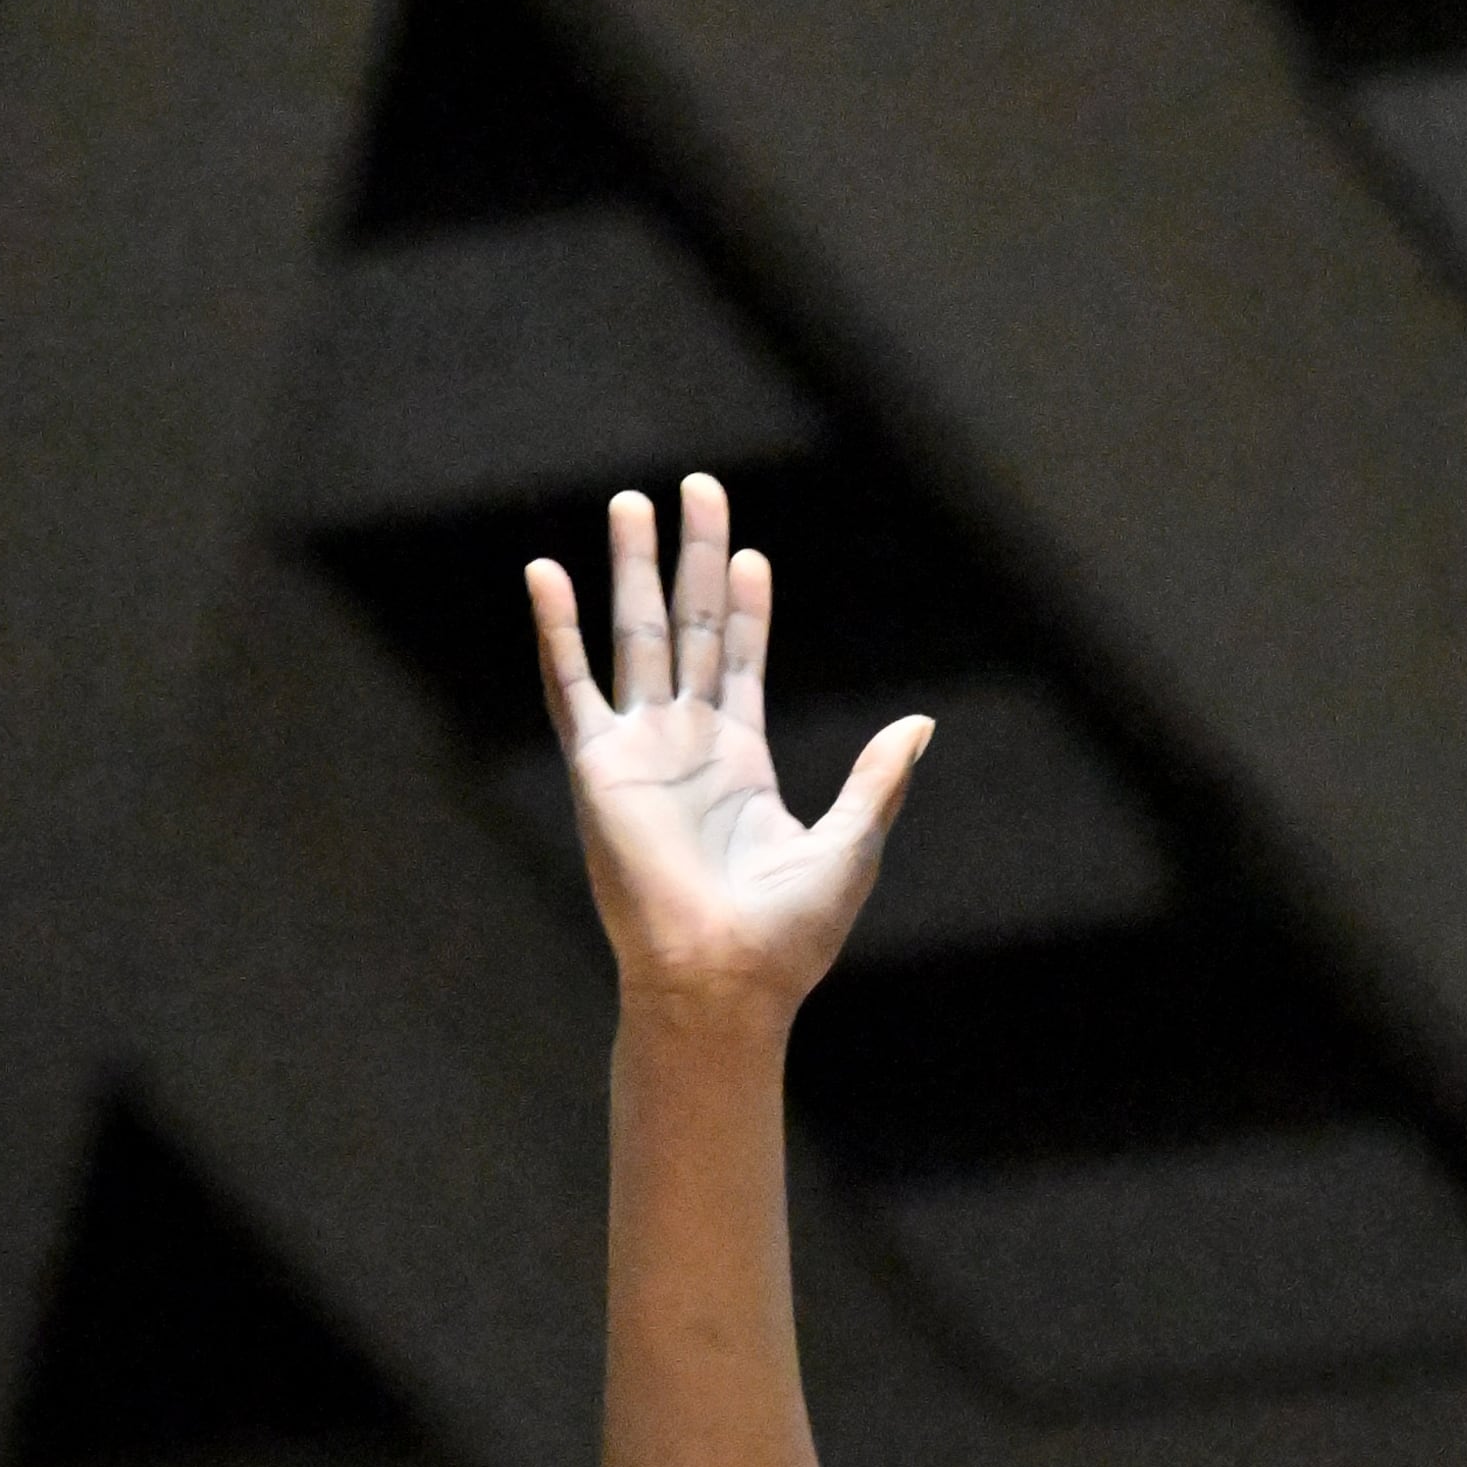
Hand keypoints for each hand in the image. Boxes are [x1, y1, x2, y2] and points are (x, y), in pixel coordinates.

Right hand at [529, 476, 929, 1018]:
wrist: (722, 979)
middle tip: (696, 486)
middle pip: (691, 627)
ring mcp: (640, 752)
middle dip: (693, 557)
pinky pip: (569, 686)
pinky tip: (546, 574)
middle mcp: (687, 746)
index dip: (748, 605)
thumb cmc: (788, 934)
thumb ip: (878, 780)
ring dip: (630, 570)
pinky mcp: (599, 768)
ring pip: (635, 637)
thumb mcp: (851, 846)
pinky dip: (556, 630)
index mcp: (741, 763)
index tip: (753, 552)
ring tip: (631, 502)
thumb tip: (920, 725)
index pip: (742, 661)